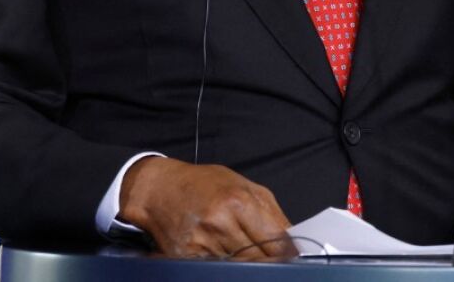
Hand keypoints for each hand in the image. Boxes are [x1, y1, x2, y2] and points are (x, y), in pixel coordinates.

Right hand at [119, 156, 294, 258]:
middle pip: (260, 258)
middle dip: (270, 261)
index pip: (276, 241)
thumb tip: (293, 241)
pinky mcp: (188, 258)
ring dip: (248, 265)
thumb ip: (271, 212)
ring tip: (244, 252)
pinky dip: (225, 268)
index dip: (288, 253)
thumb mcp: (244, 185)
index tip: (293, 257)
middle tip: (272, 260)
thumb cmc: (204, 184)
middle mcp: (221, 223)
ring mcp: (203, 243)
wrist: (160, 189)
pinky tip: (226, 257)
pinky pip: (216, 270)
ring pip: (240, 268)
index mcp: (240, 202)